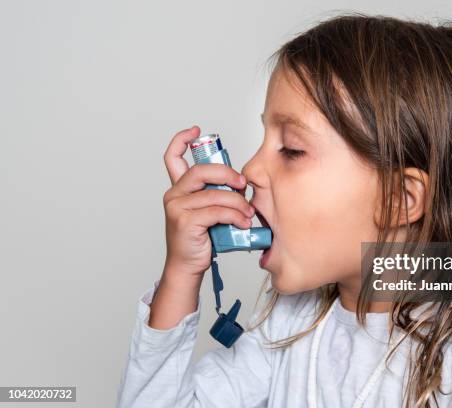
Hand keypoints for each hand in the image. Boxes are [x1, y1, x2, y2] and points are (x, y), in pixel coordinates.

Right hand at [162, 125, 254, 279]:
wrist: (187, 266)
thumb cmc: (201, 239)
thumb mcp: (208, 211)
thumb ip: (216, 194)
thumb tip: (241, 184)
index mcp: (179, 189)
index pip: (173, 157)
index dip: (182, 139)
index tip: (196, 131)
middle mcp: (174, 195)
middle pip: (202, 170)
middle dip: (227, 174)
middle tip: (243, 184)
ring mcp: (177, 208)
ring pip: (215, 194)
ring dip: (238, 202)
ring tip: (248, 213)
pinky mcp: (185, 222)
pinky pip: (217, 211)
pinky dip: (235, 215)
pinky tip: (243, 222)